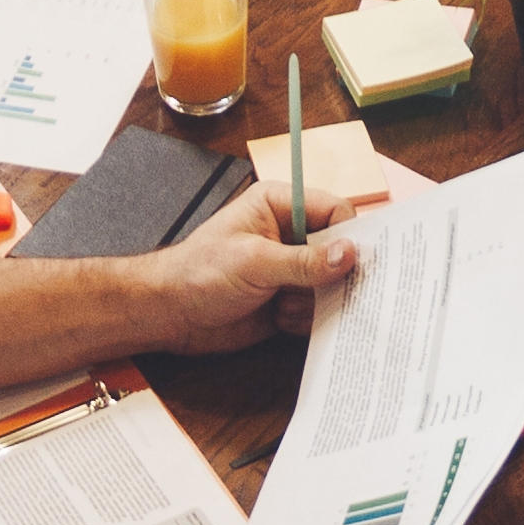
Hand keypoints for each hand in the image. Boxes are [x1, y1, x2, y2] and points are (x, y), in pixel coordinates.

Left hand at [150, 181, 364, 351]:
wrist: (171, 316)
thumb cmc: (199, 273)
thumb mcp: (254, 262)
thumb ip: (304, 260)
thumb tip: (350, 254)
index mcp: (281, 205)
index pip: (336, 211)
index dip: (349, 236)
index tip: (352, 263)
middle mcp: (292, 233)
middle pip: (341, 249)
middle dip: (334, 275)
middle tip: (324, 292)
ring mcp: (292, 268)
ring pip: (333, 284)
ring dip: (314, 301)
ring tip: (284, 305)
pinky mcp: (290, 299)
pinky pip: (318, 309)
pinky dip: (305, 319)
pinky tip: (278, 318)